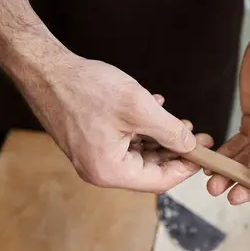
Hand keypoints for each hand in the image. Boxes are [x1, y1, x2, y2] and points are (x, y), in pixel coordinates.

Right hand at [24, 53, 212, 192]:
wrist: (45, 69)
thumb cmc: (86, 88)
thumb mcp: (139, 108)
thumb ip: (170, 131)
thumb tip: (191, 146)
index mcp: (110, 171)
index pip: (160, 181)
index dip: (186, 167)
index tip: (205, 153)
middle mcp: (100, 170)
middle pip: (151, 169)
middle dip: (176, 151)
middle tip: (199, 135)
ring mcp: (94, 157)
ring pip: (140, 154)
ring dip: (162, 139)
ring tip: (182, 122)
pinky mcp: (91, 142)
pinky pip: (126, 142)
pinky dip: (144, 129)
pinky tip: (157, 109)